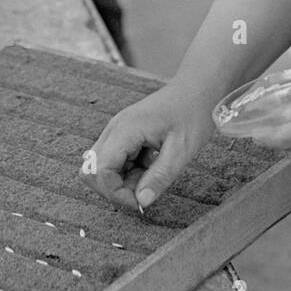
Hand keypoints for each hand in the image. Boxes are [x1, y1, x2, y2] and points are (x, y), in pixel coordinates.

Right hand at [83, 82, 216, 213]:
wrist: (198, 88)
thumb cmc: (193, 114)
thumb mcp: (182, 150)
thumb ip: (160, 177)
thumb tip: (142, 202)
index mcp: (125, 130)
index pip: (100, 171)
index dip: (115, 193)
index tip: (140, 201)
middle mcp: (115, 129)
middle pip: (92, 170)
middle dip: (113, 189)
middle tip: (143, 191)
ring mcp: (118, 131)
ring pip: (102, 167)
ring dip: (122, 181)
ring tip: (151, 176)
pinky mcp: (124, 134)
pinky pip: (115, 161)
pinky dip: (129, 172)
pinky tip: (152, 165)